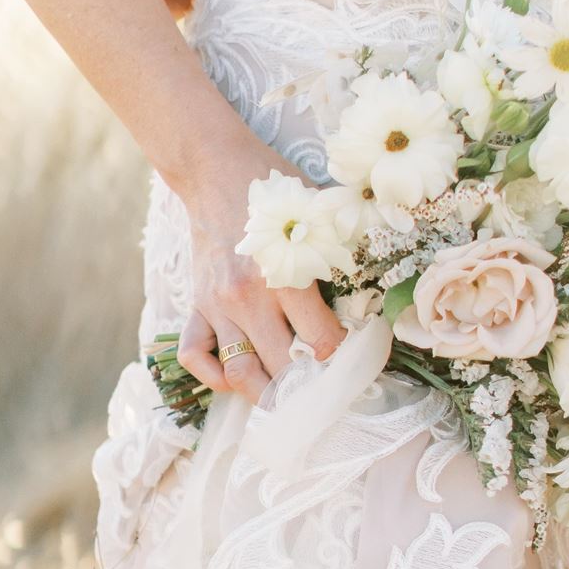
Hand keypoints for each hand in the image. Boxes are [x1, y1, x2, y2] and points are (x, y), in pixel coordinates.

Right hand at [174, 140, 342, 407]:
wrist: (214, 168)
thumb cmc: (272, 189)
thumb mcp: (317, 213)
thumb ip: (341, 250)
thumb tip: (375, 290)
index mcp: (286, 276)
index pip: (321, 343)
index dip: (344, 361)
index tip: (358, 363)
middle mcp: (248, 298)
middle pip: (282, 370)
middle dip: (308, 390)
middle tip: (328, 395)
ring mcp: (217, 305)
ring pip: (239, 373)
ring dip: (263, 395)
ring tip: (286, 401)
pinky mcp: (196, 304)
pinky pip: (194, 356)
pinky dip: (212, 375)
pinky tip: (235, 375)